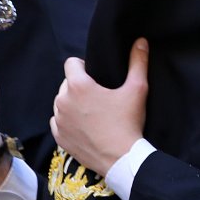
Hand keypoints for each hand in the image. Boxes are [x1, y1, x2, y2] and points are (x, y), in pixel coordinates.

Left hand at [50, 39, 148, 177]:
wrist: (121, 159)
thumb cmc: (128, 122)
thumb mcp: (137, 89)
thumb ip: (138, 62)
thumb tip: (140, 41)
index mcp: (78, 86)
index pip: (71, 63)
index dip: (84, 66)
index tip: (96, 76)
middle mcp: (62, 100)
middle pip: (67, 83)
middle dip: (79, 86)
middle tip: (99, 96)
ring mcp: (59, 120)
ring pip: (61, 102)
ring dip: (73, 103)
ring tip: (93, 112)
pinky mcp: (59, 136)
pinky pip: (58, 121)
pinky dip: (68, 121)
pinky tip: (85, 126)